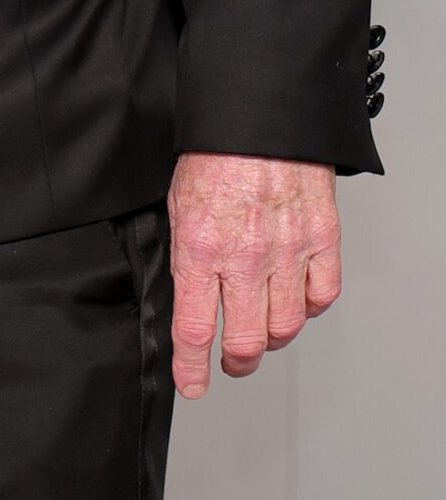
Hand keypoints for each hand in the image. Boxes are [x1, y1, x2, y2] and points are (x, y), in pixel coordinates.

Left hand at [167, 152, 340, 397]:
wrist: (260, 114)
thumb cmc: (214, 153)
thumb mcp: (177, 204)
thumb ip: (185, 254)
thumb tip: (184, 296)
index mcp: (200, 249)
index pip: (194, 330)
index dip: (192, 368)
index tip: (192, 384)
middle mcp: (244, 258)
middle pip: (243, 341)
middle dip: (233, 362)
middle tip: (230, 362)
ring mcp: (287, 252)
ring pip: (284, 327)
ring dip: (270, 339)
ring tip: (260, 334)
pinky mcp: (321, 240)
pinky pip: (321, 296)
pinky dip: (308, 307)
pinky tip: (295, 300)